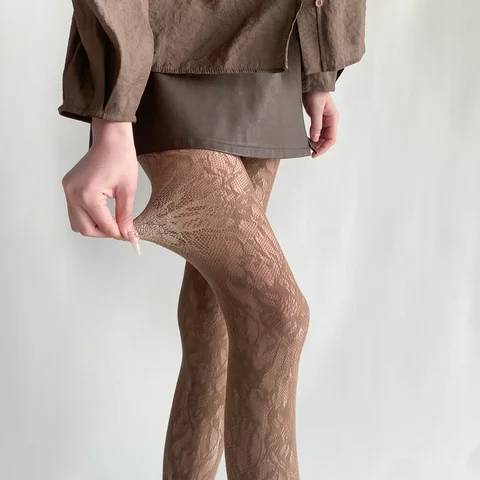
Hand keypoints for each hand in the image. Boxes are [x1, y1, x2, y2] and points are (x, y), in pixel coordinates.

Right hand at [62, 118, 139, 251]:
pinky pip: (75, 211)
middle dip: (103, 233)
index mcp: (88, 194)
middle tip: (120, 230)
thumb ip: (125, 216)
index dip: (117, 233)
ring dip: (94, 226)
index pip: (102, 225)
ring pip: (77, 223)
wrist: (111, 139)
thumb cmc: (120, 158)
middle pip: (84, 229)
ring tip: (112, 221)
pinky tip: (103, 212)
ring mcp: (68, 190)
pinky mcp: (68, 187)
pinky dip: (88, 216)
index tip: (128, 236)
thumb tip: (127, 234)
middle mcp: (73, 194)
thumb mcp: (128, 191)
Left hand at [302, 91, 338, 157]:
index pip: (332, 138)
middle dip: (320, 146)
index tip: (315, 153)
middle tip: (311, 152)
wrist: (311, 82)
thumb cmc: (316, 92)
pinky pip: (318, 131)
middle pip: (328, 139)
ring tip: (309, 146)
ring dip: (317, 143)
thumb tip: (315, 138)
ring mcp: (324, 120)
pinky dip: (314, 137)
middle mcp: (330, 120)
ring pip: (323, 136)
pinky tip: (308, 139)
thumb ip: (316, 124)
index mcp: (333, 118)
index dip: (324, 148)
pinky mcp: (318, 118)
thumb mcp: (316, 109)